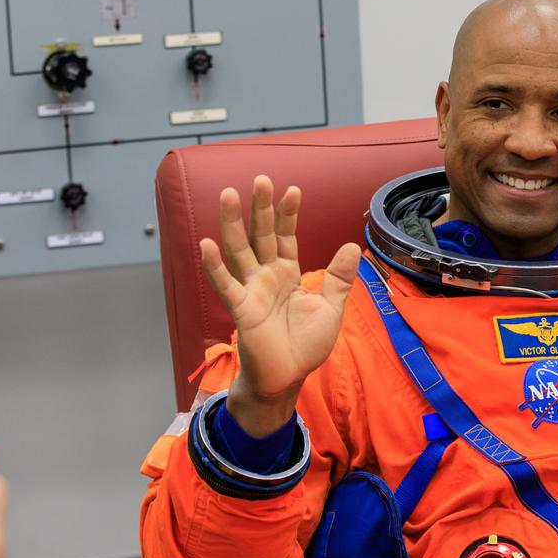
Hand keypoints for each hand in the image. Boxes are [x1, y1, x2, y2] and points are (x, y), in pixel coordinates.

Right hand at [200, 176, 360, 435]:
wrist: (288, 378)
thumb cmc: (305, 346)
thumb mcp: (330, 309)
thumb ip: (339, 279)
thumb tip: (352, 246)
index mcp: (287, 274)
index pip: (286, 237)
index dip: (288, 215)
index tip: (293, 190)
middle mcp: (266, 276)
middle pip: (261, 235)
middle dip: (261, 208)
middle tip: (260, 179)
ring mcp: (251, 290)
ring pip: (240, 251)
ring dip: (233, 224)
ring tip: (228, 195)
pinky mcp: (240, 309)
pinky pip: (225, 285)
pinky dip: (214, 266)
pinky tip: (205, 244)